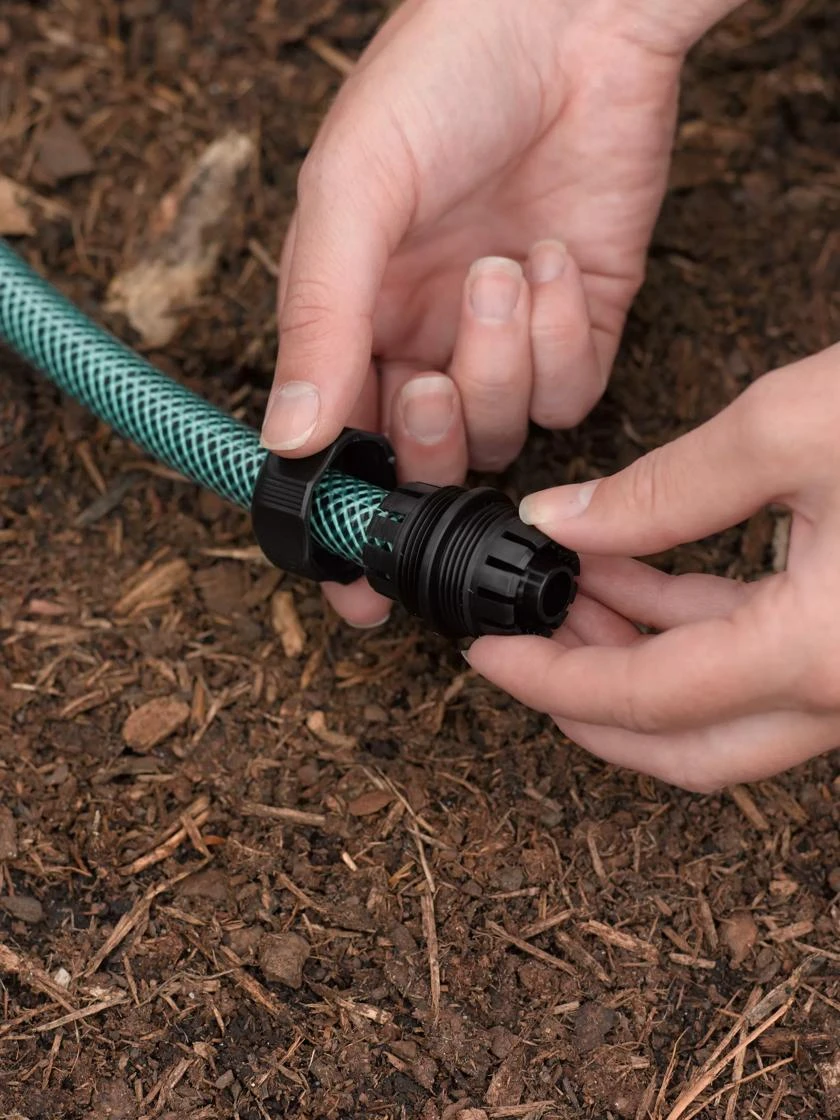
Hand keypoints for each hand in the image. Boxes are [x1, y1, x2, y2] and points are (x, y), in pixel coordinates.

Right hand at [262, 0, 739, 625]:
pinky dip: (562, 338)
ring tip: (501, 270)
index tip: (354, 584)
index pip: (339, 450)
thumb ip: (319, 321)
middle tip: (426, 386)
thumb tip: (292, 440)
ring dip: (500, 366)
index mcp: (351, 320)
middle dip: (426, 445)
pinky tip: (554, 258)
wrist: (570, 19)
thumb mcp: (353, 195)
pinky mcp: (580, 332)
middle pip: (422, 462)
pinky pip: (570, 394)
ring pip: (502, 436)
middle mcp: (424, 343)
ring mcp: (504, 344)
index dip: (346, 524)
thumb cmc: (438, 84)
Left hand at [467, 345, 839, 791]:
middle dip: (588, 703)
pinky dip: (693, 632)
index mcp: (824, 653)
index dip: (551, 678)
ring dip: (636, 662)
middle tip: (518, 648)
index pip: (647, 698)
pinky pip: (764, 664)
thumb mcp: (794, 428)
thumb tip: (562, 520)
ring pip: (724, 711)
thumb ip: (665, 490)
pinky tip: (634, 577)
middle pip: (684, 744)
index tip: (487, 652)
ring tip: (562, 593)